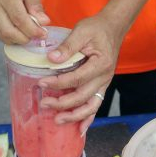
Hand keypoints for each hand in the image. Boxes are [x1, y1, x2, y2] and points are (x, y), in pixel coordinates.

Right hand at [0, 0, 49, 43]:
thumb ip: (36, 5)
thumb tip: (43, 22)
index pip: (18, 18)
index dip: (32, 29)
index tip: (43, 34)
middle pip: (9, 31)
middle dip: (26, 38)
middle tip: (38, 36)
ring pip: (4, 36)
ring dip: (20, 39)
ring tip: (30, 33)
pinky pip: (0, 35)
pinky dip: (13, 38)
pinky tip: (21, 31)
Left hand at [38, 12, 125, 134]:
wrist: (113, 28)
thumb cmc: (97, 28)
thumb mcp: (82, 31)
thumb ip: (67, 46)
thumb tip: (51, 59)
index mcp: (100, 64)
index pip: (77, 78)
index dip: (58, 83)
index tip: (42, 84)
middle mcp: (104, 77)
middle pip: (83, 96)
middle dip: (63, 104)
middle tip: (44, 104)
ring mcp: (104, 83)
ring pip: (91, 106)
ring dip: (74, 116)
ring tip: (58, 120)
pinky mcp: (102, 85)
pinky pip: (96, 104)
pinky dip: (88, 118)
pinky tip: (79, 128)